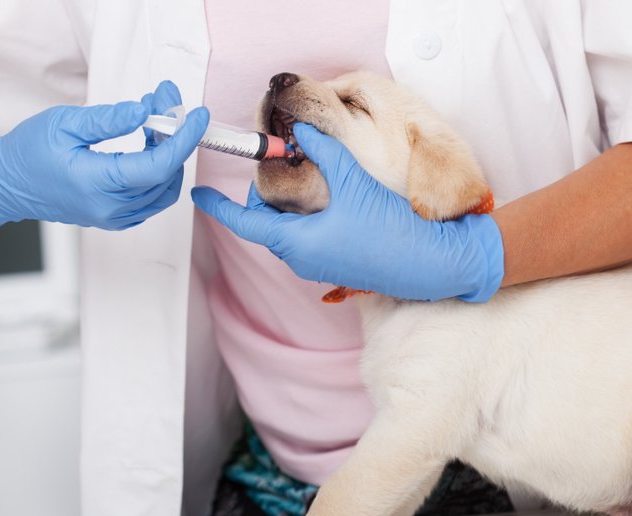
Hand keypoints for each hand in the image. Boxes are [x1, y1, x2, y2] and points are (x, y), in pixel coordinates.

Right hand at [0, 81, 208, 229]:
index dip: (184, 138)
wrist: (8, 184)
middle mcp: (112, 208)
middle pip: (165, 173)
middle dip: (174, 135)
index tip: (197, 115)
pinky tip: (150, 145)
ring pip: (164, 187)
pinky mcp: (118, 219)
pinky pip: (154, 198)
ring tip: (155, 121)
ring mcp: (116, 218)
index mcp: (98, 184)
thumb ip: (108, 120)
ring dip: (168, 152)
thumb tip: (145, 111)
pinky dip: (160, 171)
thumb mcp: (64, 124)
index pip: (159, 165)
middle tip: (166, 102)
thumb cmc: (29, 152)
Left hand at [192, 123, 503, 301]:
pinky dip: (306, 220)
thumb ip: (324, 151)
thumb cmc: (392, 231)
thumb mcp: (354, 183)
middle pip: (265, 225)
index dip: (218, 206)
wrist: (433, 265)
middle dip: (264, 196)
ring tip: (310, 179)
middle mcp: (302, 260)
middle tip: (280, 165)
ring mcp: (320, 268)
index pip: (244, 222)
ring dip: (288, 208)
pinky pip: (308, 242)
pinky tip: (333, 202)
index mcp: (296, 242)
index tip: (198, 195)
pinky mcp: (338, 269)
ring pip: (287, 233)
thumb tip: (303, 129)